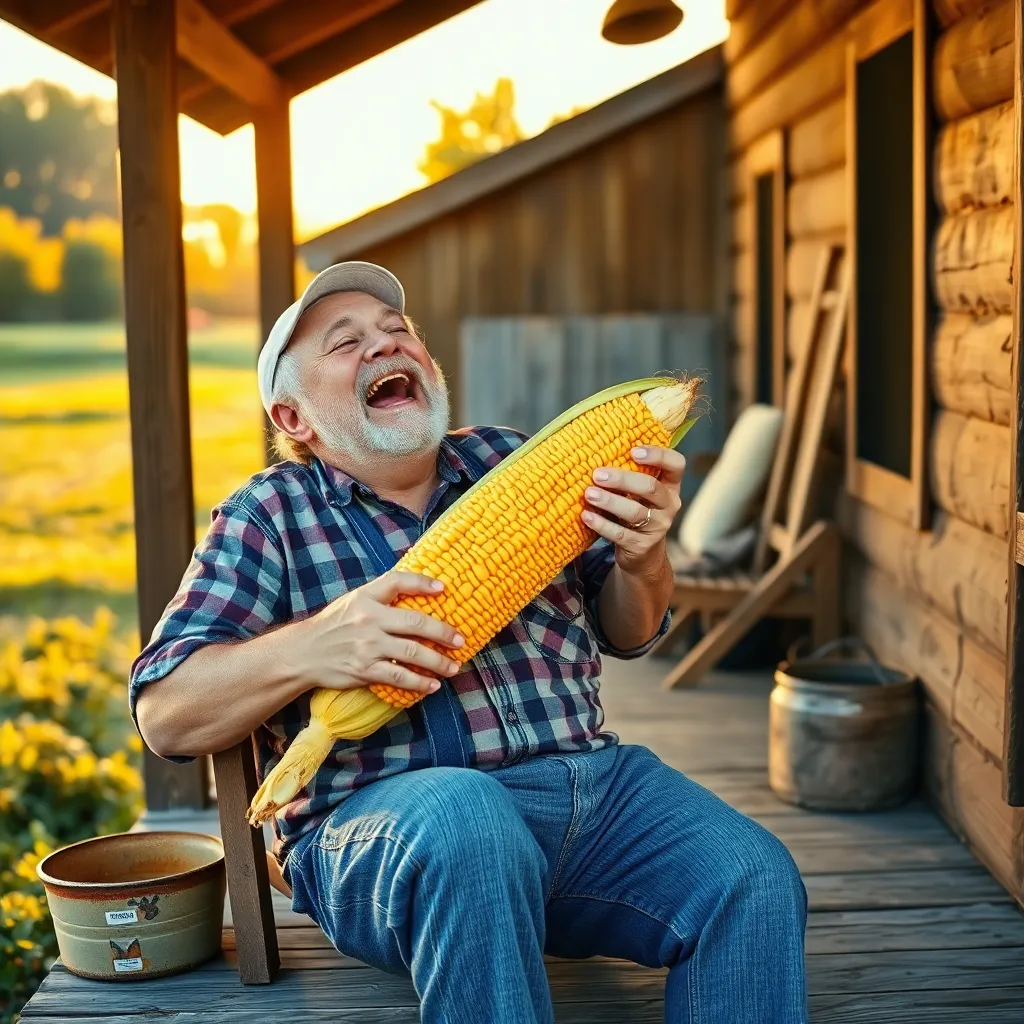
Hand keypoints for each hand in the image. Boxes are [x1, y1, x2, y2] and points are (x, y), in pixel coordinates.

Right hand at [293, 571, 464, 694]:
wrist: (303, 652)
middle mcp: (369, 620)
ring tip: (453, 668)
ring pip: (413, 653)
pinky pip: (399, 677)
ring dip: (438, 662)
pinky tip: (432, 686)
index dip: (422, 583)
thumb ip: (381, 595)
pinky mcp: (365, 670)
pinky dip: (419, 683)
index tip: (443, 588)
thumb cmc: (334, 624)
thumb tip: (418, 589)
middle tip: (460, 640)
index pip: (398, 582)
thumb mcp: (353, 600)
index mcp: (366, 598)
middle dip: (443, 632)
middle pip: (416, 624)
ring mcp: (368, 647)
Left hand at [581, 445, 685, 574]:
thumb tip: (596, 449)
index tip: (633, 451)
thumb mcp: (640, 492)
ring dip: (609, 501)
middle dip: (623, 479)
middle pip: (651, 487)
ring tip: (589, 494)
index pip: (676, 464)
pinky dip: (602, 524)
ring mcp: (658, 527)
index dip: (658, 455)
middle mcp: (669, 505)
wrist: (642, 554)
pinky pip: (621, 534)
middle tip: (598, 474)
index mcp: (670, 486)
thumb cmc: (636, 510)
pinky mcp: (642, 545)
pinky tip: (586, 516)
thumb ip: (630, 473)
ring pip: (635, 511)